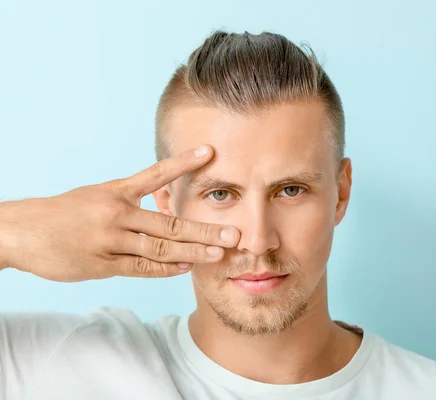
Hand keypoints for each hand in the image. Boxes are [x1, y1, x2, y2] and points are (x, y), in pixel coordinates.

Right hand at [0, 145, 239, 281]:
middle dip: (204, 229)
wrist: (22, 232)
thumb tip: (161, 204)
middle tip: (233, 234)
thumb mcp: (95, 196)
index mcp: (116, 191)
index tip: (209, 152)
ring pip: (159, 248)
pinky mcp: (102, 264)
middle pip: (169, 223)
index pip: (156, 174)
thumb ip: (128, 201)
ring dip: (192, 252)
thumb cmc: (63, 213)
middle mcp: (116, 213)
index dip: (183, 163)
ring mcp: (110, 240)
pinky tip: (185, 267)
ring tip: (218, 253)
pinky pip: (141, 267)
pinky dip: (165, 268)